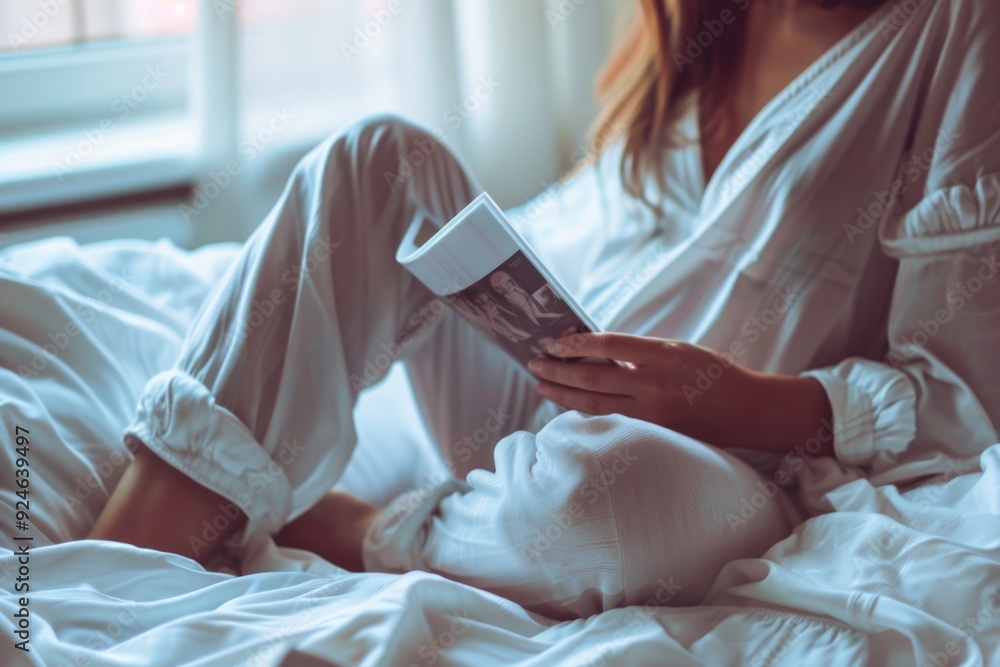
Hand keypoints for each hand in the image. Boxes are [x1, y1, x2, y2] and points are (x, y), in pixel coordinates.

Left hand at [526, 332, 832, 451]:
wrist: (747, 410)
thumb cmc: (713, 374)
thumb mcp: (680, 350)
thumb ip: (641, 352)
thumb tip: (601, 351)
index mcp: (663, 355)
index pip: (609, 344)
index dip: (576, 343)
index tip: (554, 342)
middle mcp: (655, 384)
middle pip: (593, 376)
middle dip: (558, 370)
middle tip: (535, 363)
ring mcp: (653, 412)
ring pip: (596, 404)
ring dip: (564, 394)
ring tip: (542, 385)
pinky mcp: (654, 433)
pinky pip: (611, 422)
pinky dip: (586, 413)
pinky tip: (569, 408)